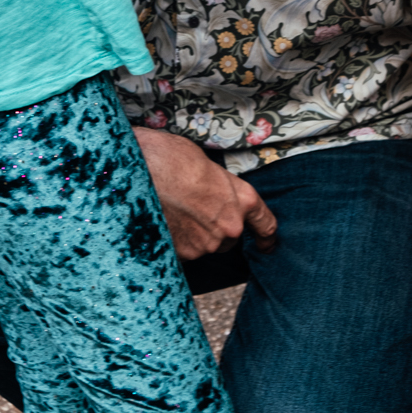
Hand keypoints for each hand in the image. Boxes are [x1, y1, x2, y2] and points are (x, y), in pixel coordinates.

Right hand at [132, 128, 276, 260]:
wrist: (146, 170)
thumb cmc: (175, 158)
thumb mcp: (210, 167)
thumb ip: (221, 189)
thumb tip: (214, 195)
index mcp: (243, 200)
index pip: (266, 225)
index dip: (266, 237)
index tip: (266, 245)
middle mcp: (230, 226)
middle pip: (229, 238)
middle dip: (216, 229)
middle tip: (194, 210)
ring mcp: (206, 243)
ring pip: (204, 246)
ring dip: (192, 235)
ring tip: (173, 212)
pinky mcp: (184, 254)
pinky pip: (183, 251)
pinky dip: (175, 241)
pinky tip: (163, 222)